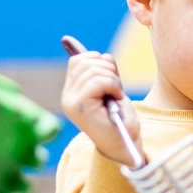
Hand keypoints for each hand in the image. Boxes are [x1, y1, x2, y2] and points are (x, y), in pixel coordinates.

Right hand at [61, 50, 143, 166]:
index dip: (99, 62)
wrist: (125, 145)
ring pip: (94, 70)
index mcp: (72, 92)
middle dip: (108, 69)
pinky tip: (117, 98)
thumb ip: (98, 70)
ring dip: (113, 79)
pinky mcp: (80, 107)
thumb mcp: (109, 88)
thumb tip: (84, 47)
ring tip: (116, 96)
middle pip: (86, 61)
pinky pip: (99, 80)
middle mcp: (67, 96)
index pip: (78, 60)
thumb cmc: (119, 119)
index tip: (111, 78)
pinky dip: (114, 85)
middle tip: (116, 89)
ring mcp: (71, 102)